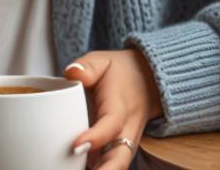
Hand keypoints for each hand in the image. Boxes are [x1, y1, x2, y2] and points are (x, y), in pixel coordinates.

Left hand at [63, 49, 163, 169]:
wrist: (147, 81)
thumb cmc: (119, 72)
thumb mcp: (103, 61)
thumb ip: (88, 66)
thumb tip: (72, 72)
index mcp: (120, 107)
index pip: (111, 125)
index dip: (96, 137)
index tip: (76, 146)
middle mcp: (126, 130)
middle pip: (120, 158)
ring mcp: (124, 143)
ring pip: (117, 165)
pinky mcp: (117, 150)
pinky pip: (110, 166)